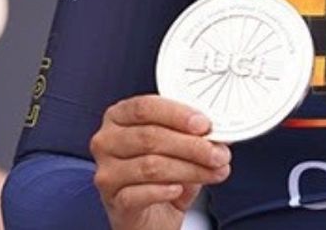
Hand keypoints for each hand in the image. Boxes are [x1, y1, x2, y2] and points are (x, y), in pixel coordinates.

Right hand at [89, 95, 231, 229]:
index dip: (176, 114)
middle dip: (191, 146)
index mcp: (119, 118)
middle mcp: (107, 141)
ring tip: (212, 172)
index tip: (204, 124)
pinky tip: (179, 189)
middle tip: (217, 153)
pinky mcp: (113, 199)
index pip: (144, 107)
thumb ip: (193, 138)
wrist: (149, 218)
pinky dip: (164, 191)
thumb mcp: (176, 150)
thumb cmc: (159, 178)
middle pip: (149, 137)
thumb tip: (218, 133)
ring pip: (150, 166)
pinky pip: (140, 194)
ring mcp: (107, 171)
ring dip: (189, 169)